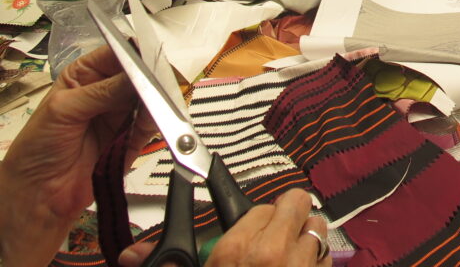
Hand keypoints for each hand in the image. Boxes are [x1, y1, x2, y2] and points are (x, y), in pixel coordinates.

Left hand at [0, 47, 154, 266]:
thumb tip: (136, 74)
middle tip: (156, 81)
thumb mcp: (63, 110)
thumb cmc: (37, 150)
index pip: (117, 53)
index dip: (134, 54)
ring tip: (155, 102)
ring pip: (150, 98)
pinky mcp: (132, 138)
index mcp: (85, 75)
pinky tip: (152, 120)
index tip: (148, 59)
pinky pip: (152, 124)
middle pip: (139, 75)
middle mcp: (106, 91)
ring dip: (155, 100)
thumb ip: (102, 91)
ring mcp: (121, 114)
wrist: (39, 197)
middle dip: (149, 78)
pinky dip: (156, 121)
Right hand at [119, 189, 328, 266]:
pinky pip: (327, 256)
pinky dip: (317, 261)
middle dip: (288, 215)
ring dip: (307, 237)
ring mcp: (300, 266)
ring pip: (317, 226)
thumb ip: (170, 261)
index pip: (259, 206)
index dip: (256, 218)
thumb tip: (128, 256)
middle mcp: (272, 253)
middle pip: (296, 203)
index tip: (255, 226)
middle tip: (278, 235)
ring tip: (290, 256)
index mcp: (236, 251)